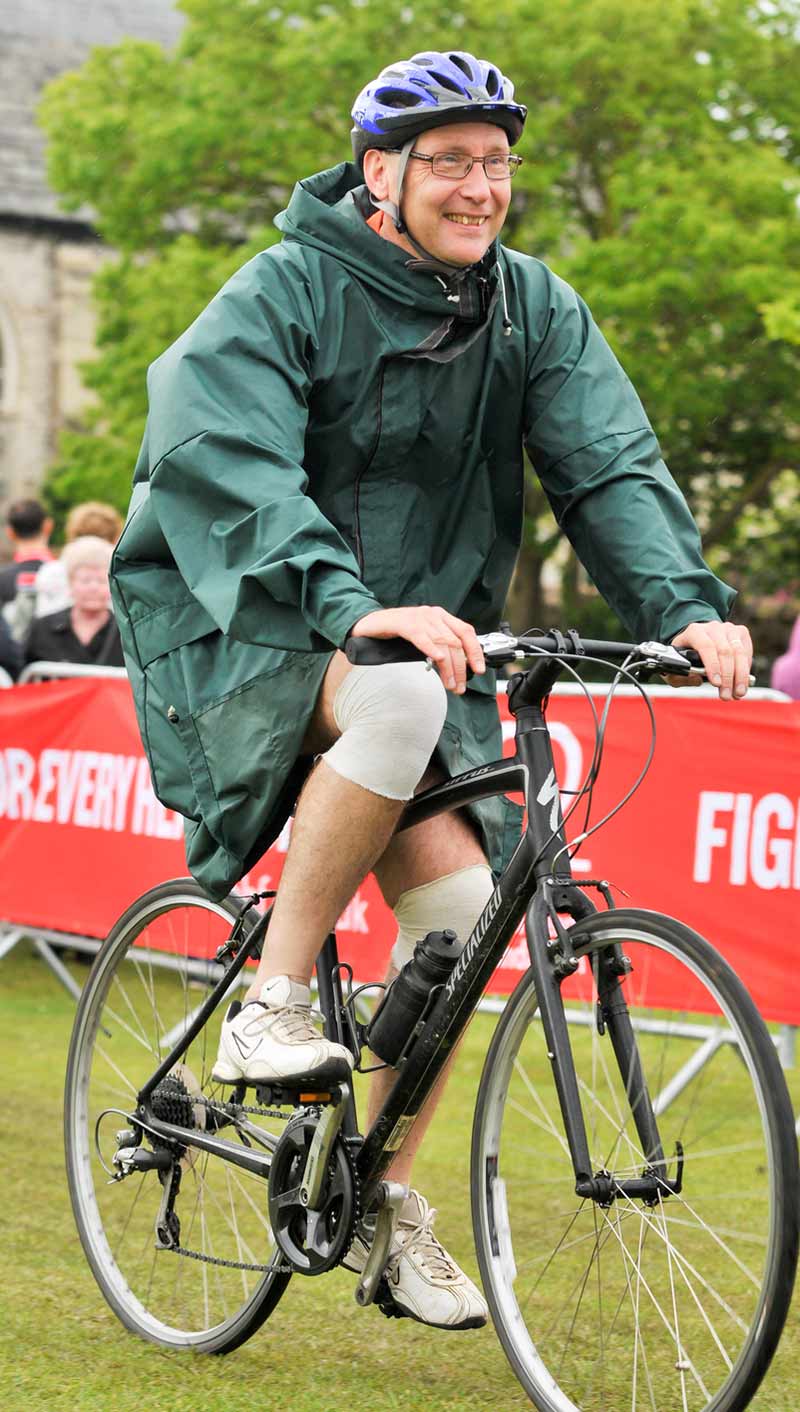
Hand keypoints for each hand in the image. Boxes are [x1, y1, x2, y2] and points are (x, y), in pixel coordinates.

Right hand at [350, 606, 484, 693]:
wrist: (369, 623)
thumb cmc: (395, 632)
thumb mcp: (423, 638)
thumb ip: (439, 646)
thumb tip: (456, 668)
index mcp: (440, 617)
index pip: (466, 632)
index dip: (475, 651)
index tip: (479, 670)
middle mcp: (433, 614)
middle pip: (455, 641)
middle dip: (461, 667)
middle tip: (460, 686)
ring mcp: (419, 617)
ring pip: (442, 642)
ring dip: (449, 667)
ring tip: (450, 684)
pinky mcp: (403, 623)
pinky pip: (421, 636)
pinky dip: (431, 648)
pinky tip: (437, 660)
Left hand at [669, 621, 752, 698]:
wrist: (696, 640)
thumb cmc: (684, 656)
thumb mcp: (675, 666)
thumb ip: (680, 676)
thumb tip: (697, 679)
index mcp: (694, 632)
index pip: (706, 646)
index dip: (712, 666)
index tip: (716, 684)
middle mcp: (712, 627)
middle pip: (725, 651)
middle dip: (727, 677)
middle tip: (727, 696)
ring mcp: (728, 629)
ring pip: (739, 653)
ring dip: (740, 676)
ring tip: (738, 693)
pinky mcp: (741, 633)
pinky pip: (746, 653)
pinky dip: (746, 670)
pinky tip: (742, 683)